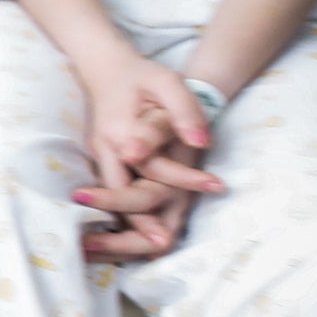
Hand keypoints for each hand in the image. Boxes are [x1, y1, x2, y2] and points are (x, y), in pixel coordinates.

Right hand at [69, 54, 220, 250]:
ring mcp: (101, 158)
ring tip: (158, 246)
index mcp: (119, 130)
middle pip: (119, 193)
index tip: (214, 186)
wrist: (107, 69)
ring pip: (111, 200)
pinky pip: (113, 194)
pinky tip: (145, 232)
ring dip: (131, 225)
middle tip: (165, 242)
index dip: (182, 179)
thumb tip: (201, 142)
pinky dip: (126, 215)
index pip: (151, 164)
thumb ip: (184, 111)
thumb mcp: (167, 82)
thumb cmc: (141, 75)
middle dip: (140, 220)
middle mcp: (105, 149)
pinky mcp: (104, 163)